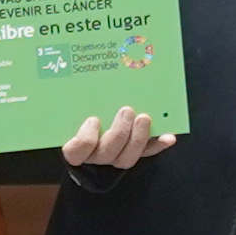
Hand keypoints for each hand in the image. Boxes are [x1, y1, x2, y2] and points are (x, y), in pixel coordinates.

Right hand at [56, 107, 170, 171]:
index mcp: (75, 146)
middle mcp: (93, 155)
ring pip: (126, 158)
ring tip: (144, 117)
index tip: (93, 119)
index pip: (75, 151)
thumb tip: (66, 76)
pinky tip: (169, 136)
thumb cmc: (77, 110)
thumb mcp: (70, 105)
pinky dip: (158, 144)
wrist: (92, 121)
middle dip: (119, 133)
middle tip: (127, 110)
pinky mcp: (132, 153)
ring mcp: (114, 157)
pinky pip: (146, 153)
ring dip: (138, 138)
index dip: (85, 139)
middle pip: (105, 153)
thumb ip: (70, 99)